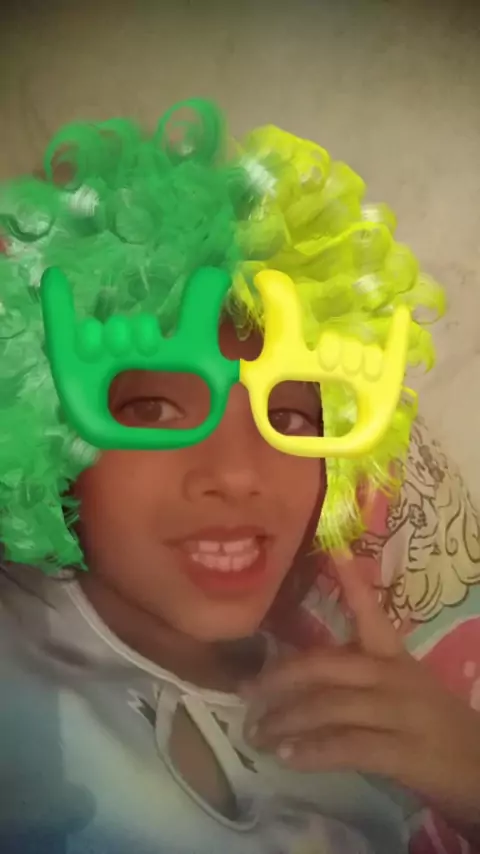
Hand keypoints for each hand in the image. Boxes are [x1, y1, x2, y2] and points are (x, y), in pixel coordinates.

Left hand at [243, 561, 479, 829]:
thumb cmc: (435, 725)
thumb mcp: (403, 688)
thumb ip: (360, 677)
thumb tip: (300, 678)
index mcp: (395, 657)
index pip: (370, 613)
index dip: (351, 582)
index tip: (332, 548)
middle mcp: (395, 677)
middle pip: (328, 665)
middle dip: (282, 677)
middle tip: (247, 689)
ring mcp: (400, 713)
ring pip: (330, 706)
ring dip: (286, 721)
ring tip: (257, 734)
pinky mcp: (404, 753)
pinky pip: (348, 747)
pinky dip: (312, 752)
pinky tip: (287, 757)